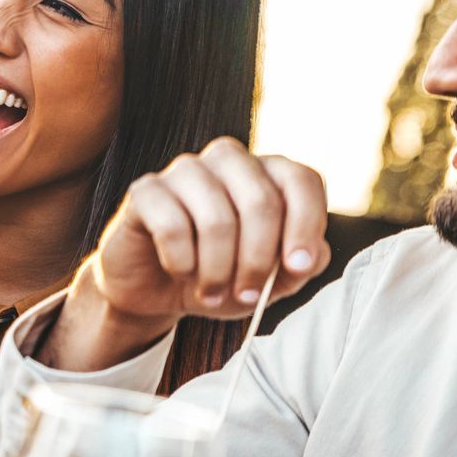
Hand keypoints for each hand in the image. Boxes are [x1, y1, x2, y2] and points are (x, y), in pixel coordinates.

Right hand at [80, 137, 330, 333]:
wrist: (158, 290)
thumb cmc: (220, 276)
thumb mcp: (271, 281)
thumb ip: (301, 265)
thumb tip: (312, 256)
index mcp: (267, 174)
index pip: (301, 180)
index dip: (306, 224)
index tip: (297, 267)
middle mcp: (229, 161)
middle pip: (261, 201)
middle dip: (257, 260)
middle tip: (248, 295)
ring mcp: (185, 171)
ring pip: (216, 217)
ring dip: (218, 269)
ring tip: (212, 293)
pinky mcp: (145, 190)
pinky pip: (172, 226)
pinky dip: (181, 261)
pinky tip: (180, 272)